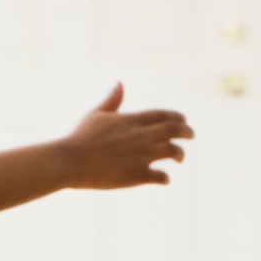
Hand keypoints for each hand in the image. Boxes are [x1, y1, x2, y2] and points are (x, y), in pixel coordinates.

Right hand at [61, 82, 193, 188]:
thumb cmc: (79, 137)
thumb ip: (112, 100)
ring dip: (180, 154)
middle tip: (191, 136)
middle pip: (174, 130)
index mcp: (131, 120)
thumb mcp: (96, 114)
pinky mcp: (138, 175)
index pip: (163, 115)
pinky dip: (165, 178)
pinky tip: (163, 178)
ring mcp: (142, 155)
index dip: (177, 117)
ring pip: (173, 151)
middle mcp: (141, 135)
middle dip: (187, 132)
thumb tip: (120, 82)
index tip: (183, 121)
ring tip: (180, 158)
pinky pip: (161, 176)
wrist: (70, 161)